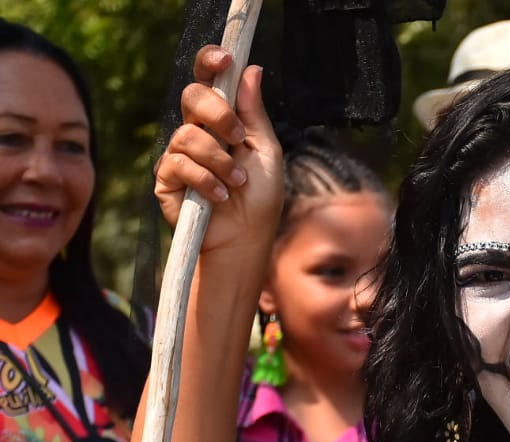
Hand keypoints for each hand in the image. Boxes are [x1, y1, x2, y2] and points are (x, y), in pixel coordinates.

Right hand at [154, 45, 282, 253]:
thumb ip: (254, 113)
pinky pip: (178, 164)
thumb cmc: (260, 196)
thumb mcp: (265, 151)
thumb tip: (251, 69)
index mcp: (221, 121)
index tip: (225, 59)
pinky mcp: (166, 179)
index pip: (208, 81)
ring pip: (188, 134)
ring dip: (219, 160)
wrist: (246, 237)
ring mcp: (179, 154)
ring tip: (237, 182)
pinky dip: (205, 180)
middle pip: (192, 96)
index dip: (210, 63)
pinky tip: (221, 196)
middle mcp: (197, 131)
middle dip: (218, 114)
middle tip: (239, 139)